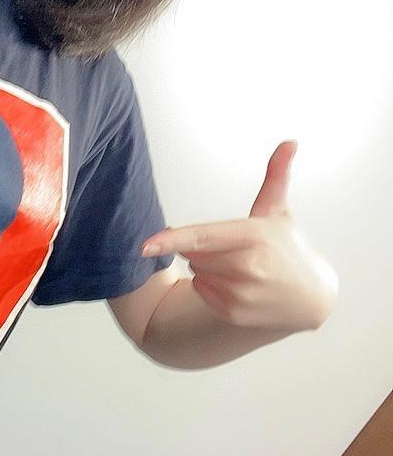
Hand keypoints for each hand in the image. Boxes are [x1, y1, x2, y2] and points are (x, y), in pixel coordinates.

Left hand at [141, 141, 338, 331]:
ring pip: (196, 272)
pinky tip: (239, 285)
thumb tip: (290, 141)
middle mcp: (247, 268)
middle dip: (202, 247)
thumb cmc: (287, 248)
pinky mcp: (235, 314)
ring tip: (240, 268)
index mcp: (253, 236)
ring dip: (207, 268)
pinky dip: (212, 287)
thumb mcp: (278, 211)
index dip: (170, 240)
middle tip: (233, 247)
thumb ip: (276, 175)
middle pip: (192, 253)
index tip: (144, 245)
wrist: (311, 298)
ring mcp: (241, 294)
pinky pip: (202, 291)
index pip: (202, 237)